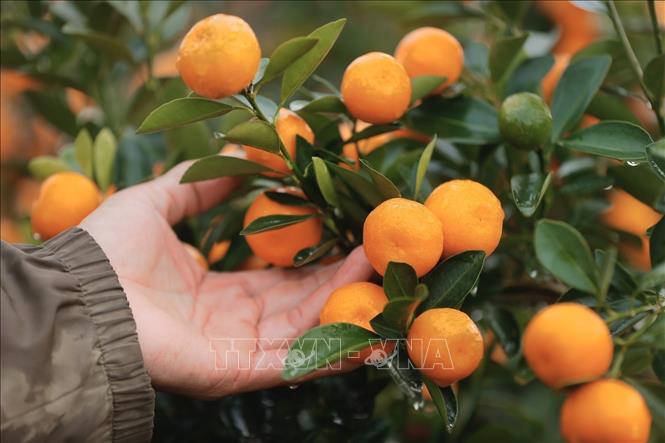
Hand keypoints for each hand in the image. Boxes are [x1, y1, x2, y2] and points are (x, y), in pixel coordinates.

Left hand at [80, 162, 372, 397]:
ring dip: (345, 306)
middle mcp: (231, 323)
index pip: (278, 279)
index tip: (348, 235)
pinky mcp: (235, 371)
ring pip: (305, 330)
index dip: (315, 259)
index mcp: (215, 291)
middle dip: (342, 280)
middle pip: (300, 304)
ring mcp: (235, 350)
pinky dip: (334, 351)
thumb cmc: (107, 252)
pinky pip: (294, 363)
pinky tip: (370, 332)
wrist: (76, 296)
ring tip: (384, 279)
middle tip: (379, 252)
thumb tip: (233, 156)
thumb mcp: (155, 203)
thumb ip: (197, 185)